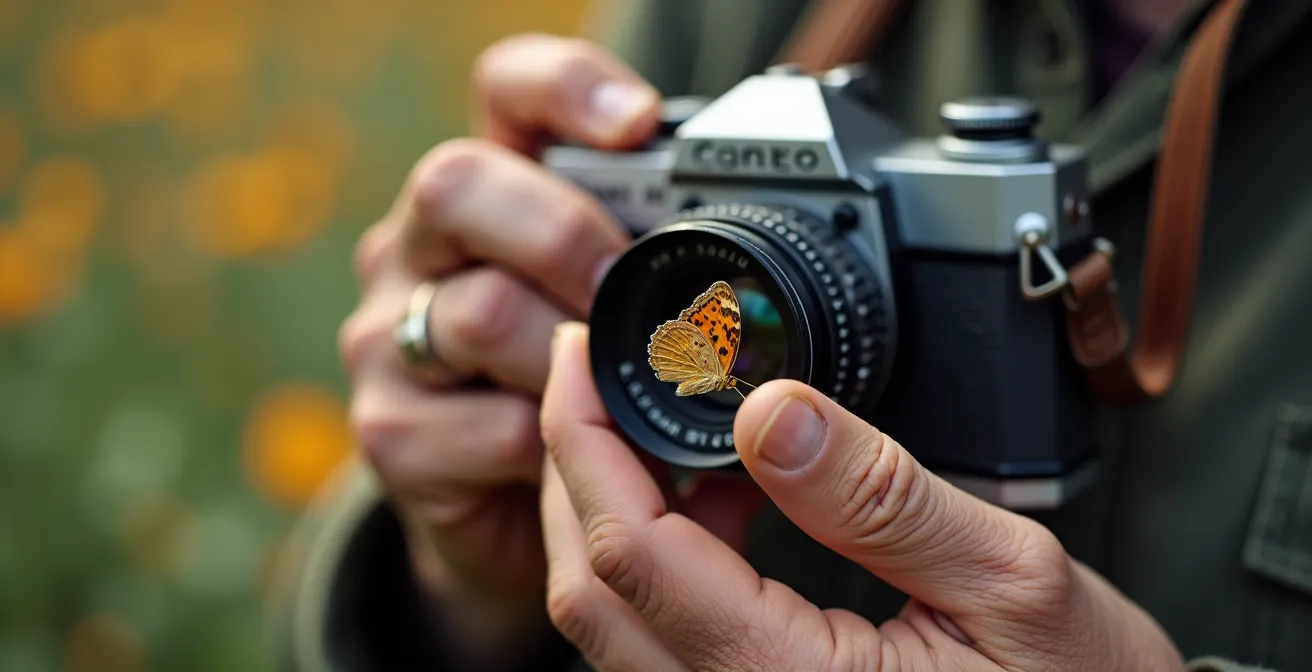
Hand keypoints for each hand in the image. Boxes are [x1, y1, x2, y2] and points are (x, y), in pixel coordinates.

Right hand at [337, 34, 663, 664]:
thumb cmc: (580, 389)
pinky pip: (498, 425)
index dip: (565, 90)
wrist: (506, 519)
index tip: (637, 124)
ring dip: (579, 361)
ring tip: (624, 396)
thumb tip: (770, 248)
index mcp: (490, 194)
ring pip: (484, 313)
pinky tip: (588, 455)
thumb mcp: (620, 314)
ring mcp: (390, 337)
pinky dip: (565, 448)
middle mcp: (419, 248)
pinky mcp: (393, 430)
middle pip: (458, 185)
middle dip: (564, 234)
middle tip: (623, 289)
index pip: (505, 92)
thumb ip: (658, 268)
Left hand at [540, 322, 1187, 670]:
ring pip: (612, 622)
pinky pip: (661, 641)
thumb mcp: (1010, 581)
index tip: (583, 357)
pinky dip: (660, 556)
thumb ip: (881, 497)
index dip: (586, 442)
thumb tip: (770, 411)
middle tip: (592, 375)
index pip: (632, 556)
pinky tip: (715, 500)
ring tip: (663, 426)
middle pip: (588, 594)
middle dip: (573, 469)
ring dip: (612, 511)